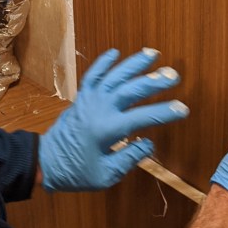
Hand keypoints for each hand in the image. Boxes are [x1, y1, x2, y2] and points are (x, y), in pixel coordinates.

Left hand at [39, 48, 189, 191]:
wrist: (46, 162)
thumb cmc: (76, 172)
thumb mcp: (106, 175)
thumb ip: (129, 158)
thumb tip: (148, 143)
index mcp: (108, 130)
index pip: (143, 117)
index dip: (164, 113)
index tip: (182, 109)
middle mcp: (100, 109)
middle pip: (130, 89)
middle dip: (154, 81)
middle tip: (173, 75)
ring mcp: (89, 100)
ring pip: (114, 76)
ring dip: (133, 64)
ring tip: (153, 54)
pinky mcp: (81, 98)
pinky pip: (92, 75)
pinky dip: (103, 62)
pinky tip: (115, 53)